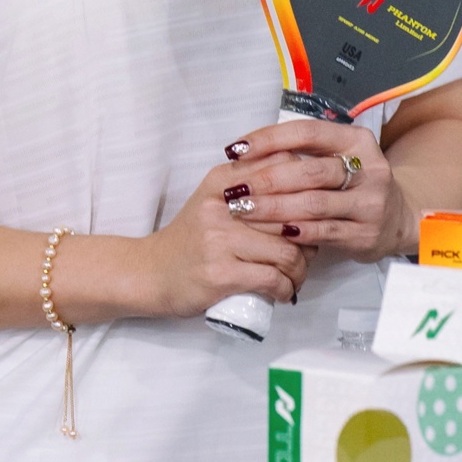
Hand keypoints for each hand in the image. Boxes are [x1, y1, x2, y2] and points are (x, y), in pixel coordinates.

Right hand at [106, 161, 311, 320]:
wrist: (150, 273)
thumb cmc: (190, 240)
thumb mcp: (214, 201)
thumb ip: (249, 185)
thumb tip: (304, 185)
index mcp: (221, 181)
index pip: (282, 170)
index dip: (308, 190)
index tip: (311, 211)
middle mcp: (220, 206)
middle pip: (291, 213)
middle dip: (310, 237)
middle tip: (309, 252)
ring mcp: (219, 240)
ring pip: (287, 251)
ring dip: (301, 270)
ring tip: (296, 276)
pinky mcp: (220, 273)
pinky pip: (272, 279)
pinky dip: (286, 289)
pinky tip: (284, 292)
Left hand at [222, 116, 408, 259]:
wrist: (397, 220)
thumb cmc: (351, 184)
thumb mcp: (336, 158)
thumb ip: (300, 151)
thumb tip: (243, 151)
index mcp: (357, 141)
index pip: (307, 133)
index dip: (268, 139)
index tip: (236, 150)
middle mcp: (370, 169)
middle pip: (310, 171)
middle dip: (267, 180)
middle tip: (235, 188)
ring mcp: (371, 203)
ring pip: (314, 204)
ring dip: (273, 208)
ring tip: (243, 209)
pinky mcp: (366, 234)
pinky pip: (324, 232)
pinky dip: (296, 231)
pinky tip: (272, 230)